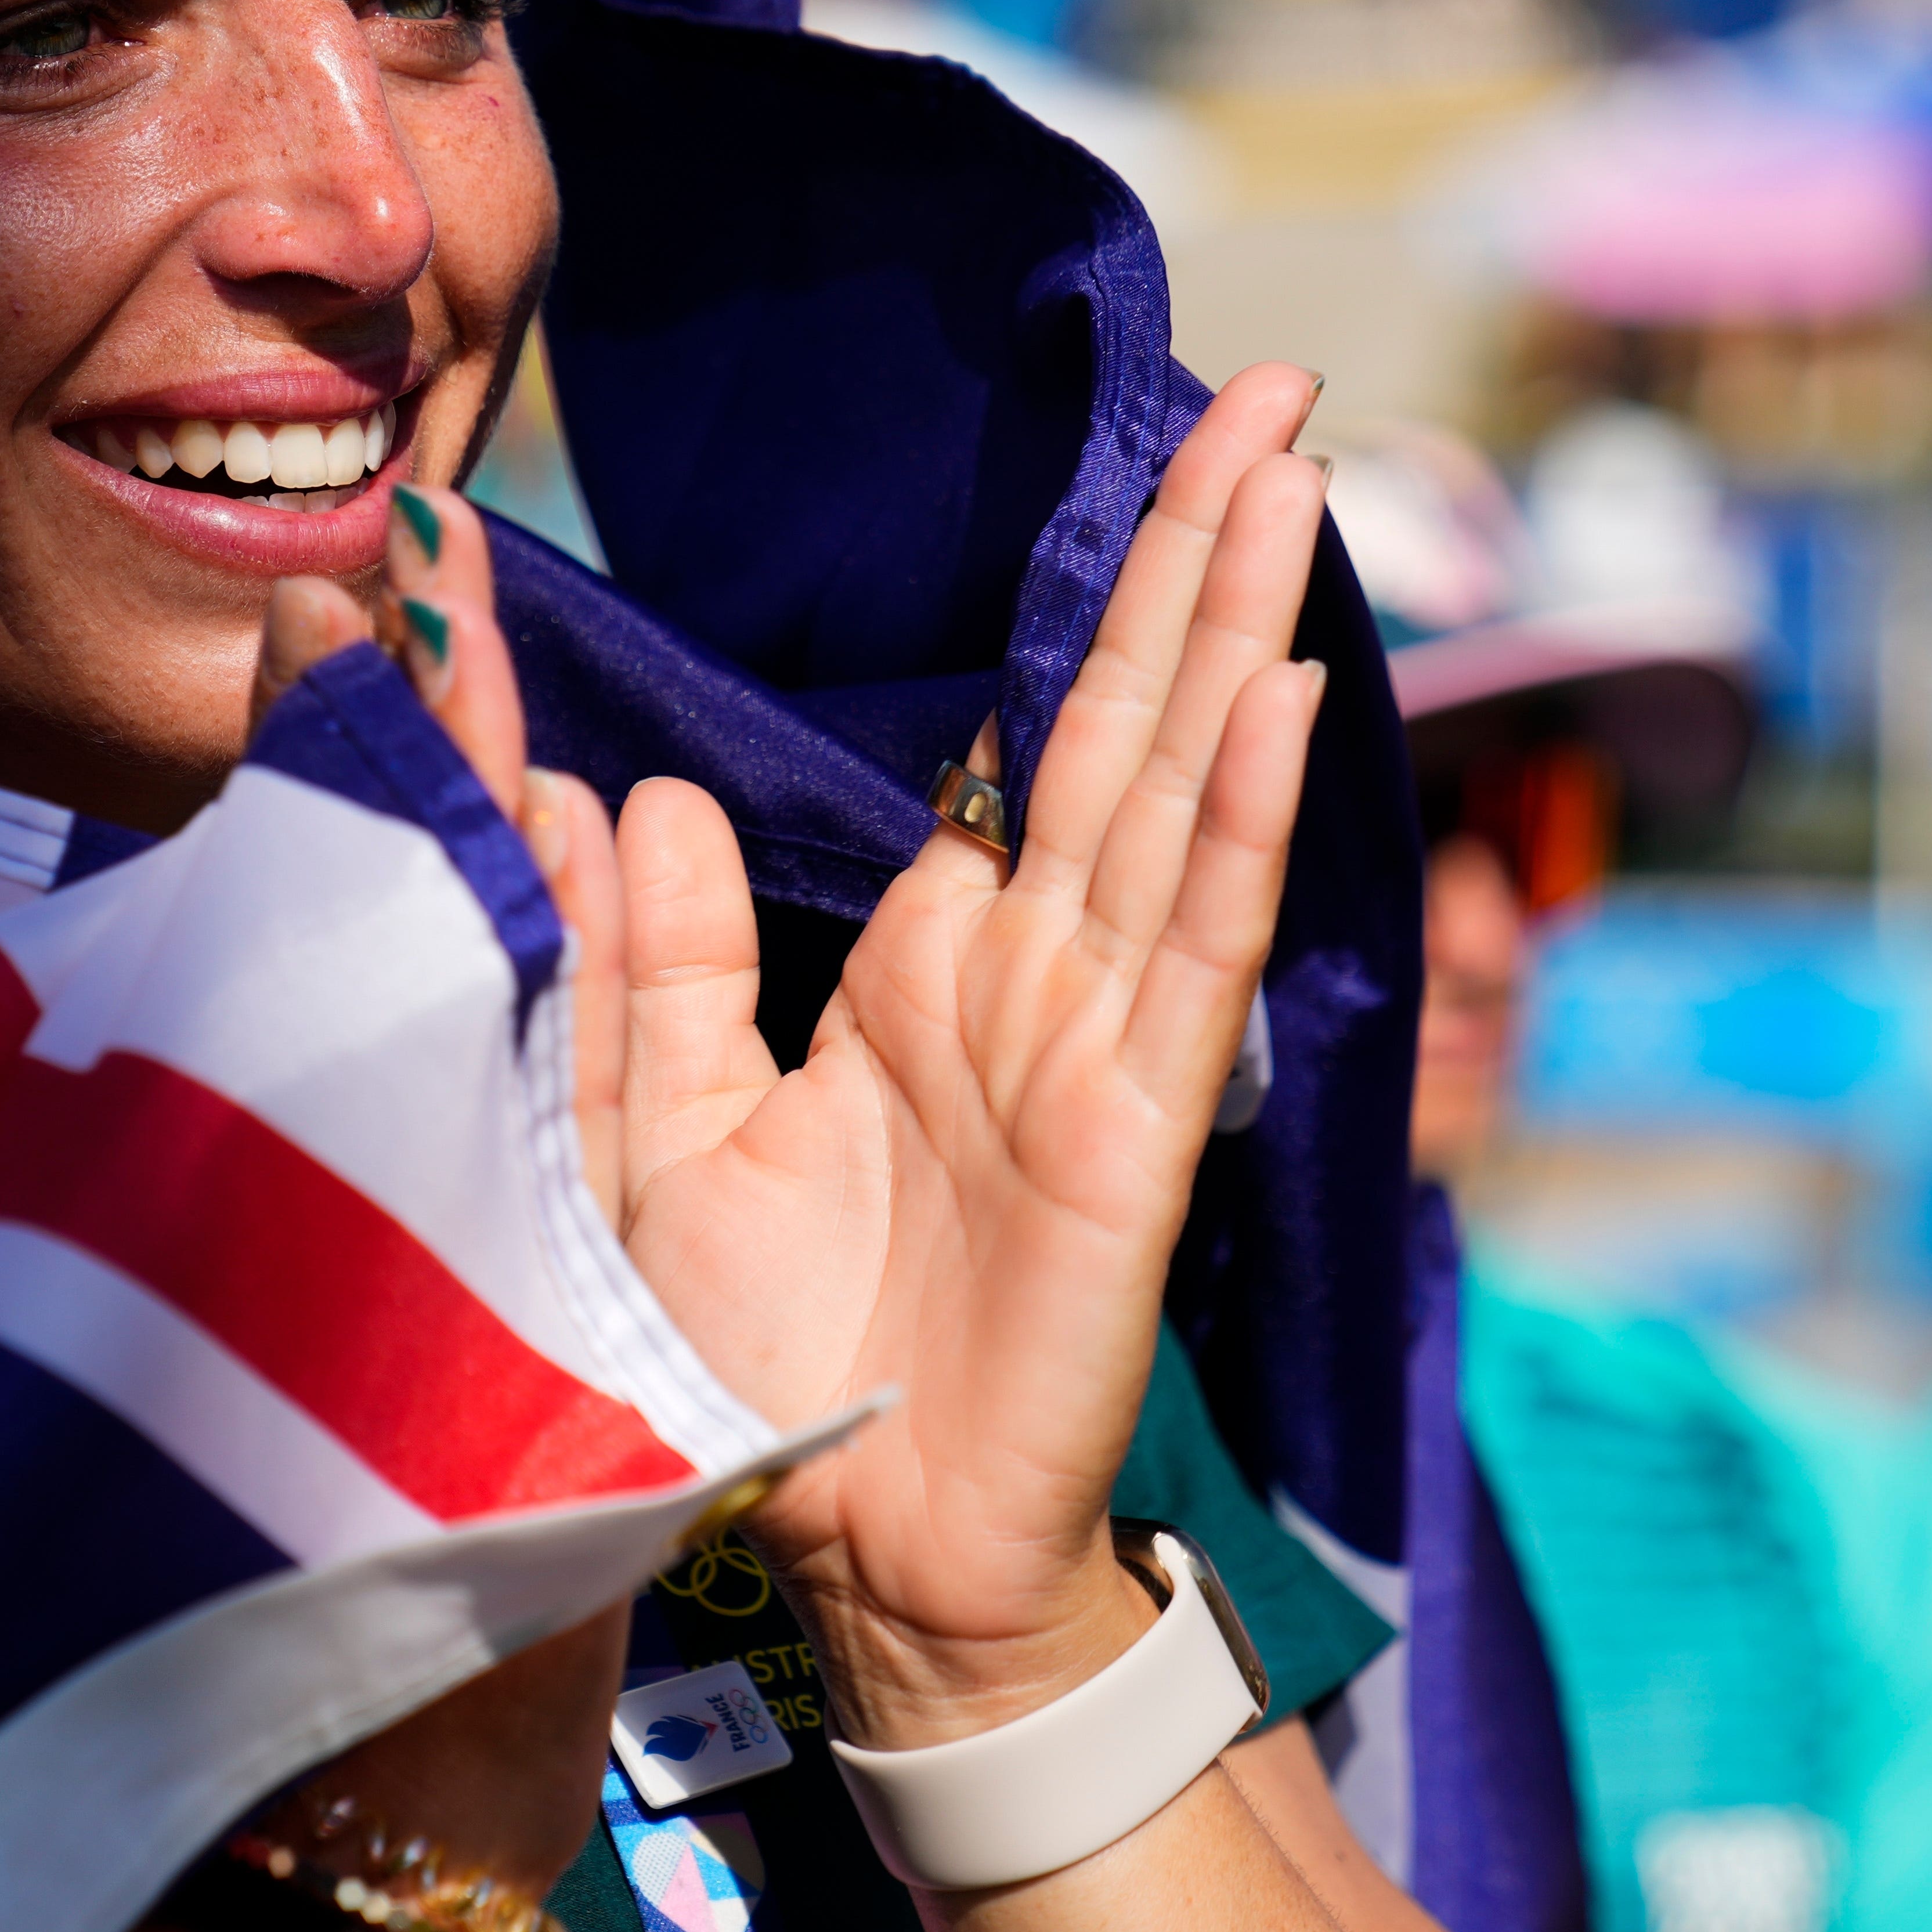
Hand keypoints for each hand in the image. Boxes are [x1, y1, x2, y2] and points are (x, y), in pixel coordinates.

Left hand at [276, 376, 1328, 1748]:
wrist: (833, 1548)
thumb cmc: (752, 1358)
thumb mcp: (641, 1131)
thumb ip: (642, 962)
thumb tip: (636, 789)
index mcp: (941, 962)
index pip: (1040, 738)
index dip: (1103, 594)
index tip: (1153, 439)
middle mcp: (1040, 980)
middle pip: (1136, 720)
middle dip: (1204, 548)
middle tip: (1276, 384)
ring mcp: (1101, 1049)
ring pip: (1184, 792)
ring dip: (1242, 629)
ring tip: (1295, 472)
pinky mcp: (1133, 1137)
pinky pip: (1196, 950)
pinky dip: (1246, 821)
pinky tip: (1290, 697)